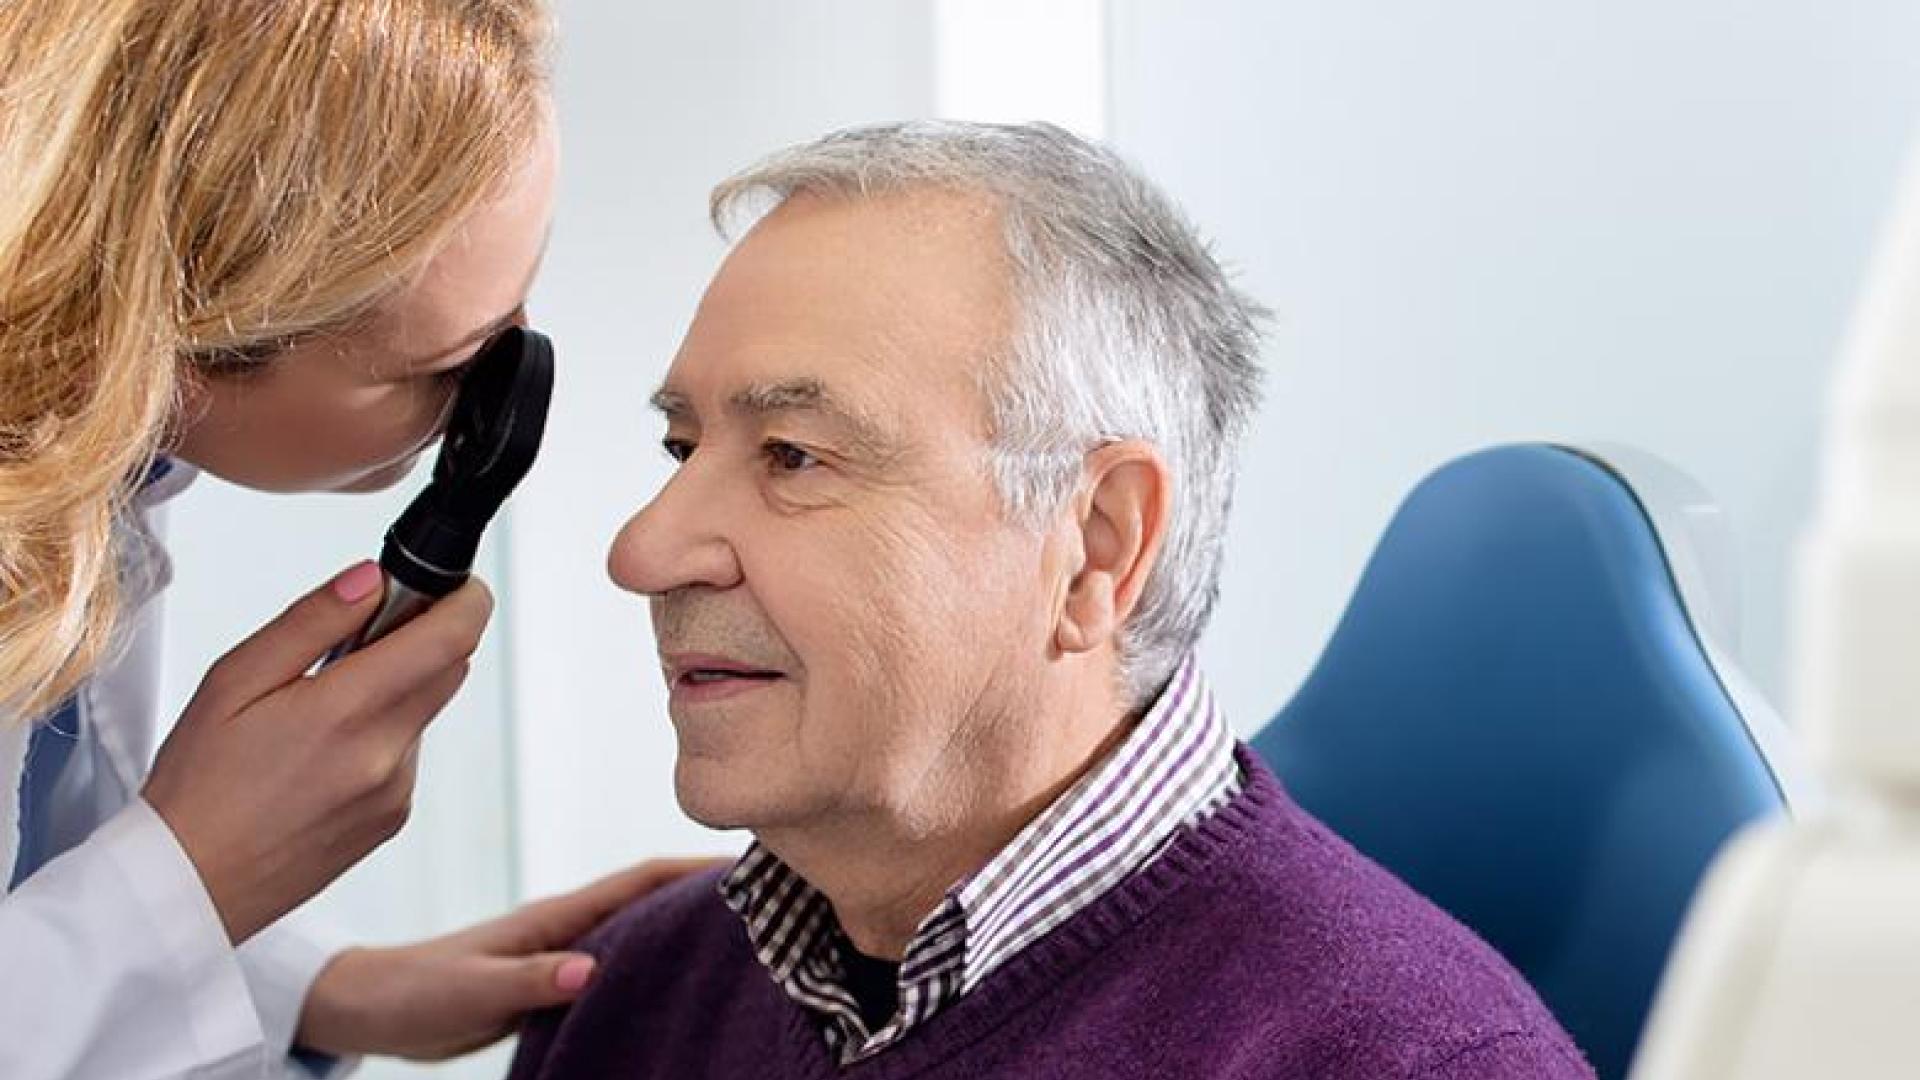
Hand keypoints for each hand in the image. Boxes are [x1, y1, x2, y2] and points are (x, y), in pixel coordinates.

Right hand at [143, 562, 492, 942]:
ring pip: (425, 710)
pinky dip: (381, 735)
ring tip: (319, 707)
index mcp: (347, 712)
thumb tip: (372, 579)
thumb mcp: (233, 680)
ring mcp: (397, 792)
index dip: (465, 598)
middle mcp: (387, 755)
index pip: (453, 637)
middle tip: (356, 637)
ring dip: (396, 689)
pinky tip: (320, 753)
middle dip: (421, 637)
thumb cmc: (197, 783)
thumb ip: (312, 621)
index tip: (450, 583)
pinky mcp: (394, 819)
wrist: (188, 887)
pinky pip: (407, 754)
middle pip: (450, 668)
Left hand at [294, 857, 725, 1060]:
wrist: (368, 1009)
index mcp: (555, 917)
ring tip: (742, 939)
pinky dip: (652, 965)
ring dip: (684, 928)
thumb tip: (593, 967)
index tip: (753, 861)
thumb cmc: (412, 994)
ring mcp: (560, 952)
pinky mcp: (550, 982)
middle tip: (771, 898)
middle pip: (652, 899)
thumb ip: (529, 980)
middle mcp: (567, 927)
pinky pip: (617, 966)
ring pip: (638, 932)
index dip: (696, 867)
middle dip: (708, 891)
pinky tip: (675, 984)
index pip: (641, 879)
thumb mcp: (470, 990)